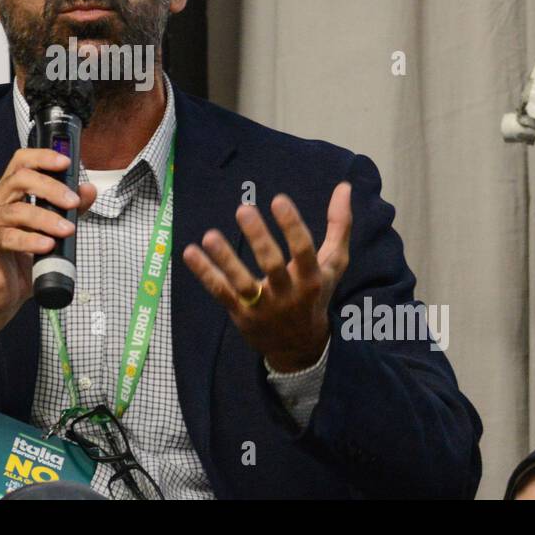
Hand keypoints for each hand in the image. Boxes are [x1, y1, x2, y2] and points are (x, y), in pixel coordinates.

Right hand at [0, 148, 97, 355]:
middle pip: (20, 178)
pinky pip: (6, 236)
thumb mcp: (49, 235)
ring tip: (66, 230)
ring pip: (17, 209)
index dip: (43, 157)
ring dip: (46, 218)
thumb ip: (66, 211)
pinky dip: (29, 240)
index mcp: (4, 195)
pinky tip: (46, 246)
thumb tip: (88, 191)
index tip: (66, 162)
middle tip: (72, 202)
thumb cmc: (17, 268)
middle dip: (51, 187)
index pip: (21, 163)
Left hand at [183, 182, 352, 371]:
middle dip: (258, 237)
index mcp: (311, 278)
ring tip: (210, 236)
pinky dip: (205, 273)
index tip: (278, 199)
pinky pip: (221, 292)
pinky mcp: (241, 314)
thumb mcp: (333, 264)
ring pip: (242, 282)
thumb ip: (338, 226)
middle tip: (243, 209)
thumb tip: (344, 187)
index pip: (304, 250)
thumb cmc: (315, 294)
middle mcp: (288, 293)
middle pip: (272, 264)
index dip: (292, 225)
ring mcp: (263, 306)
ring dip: (226, 259)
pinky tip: (190, 252)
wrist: (300, 347)